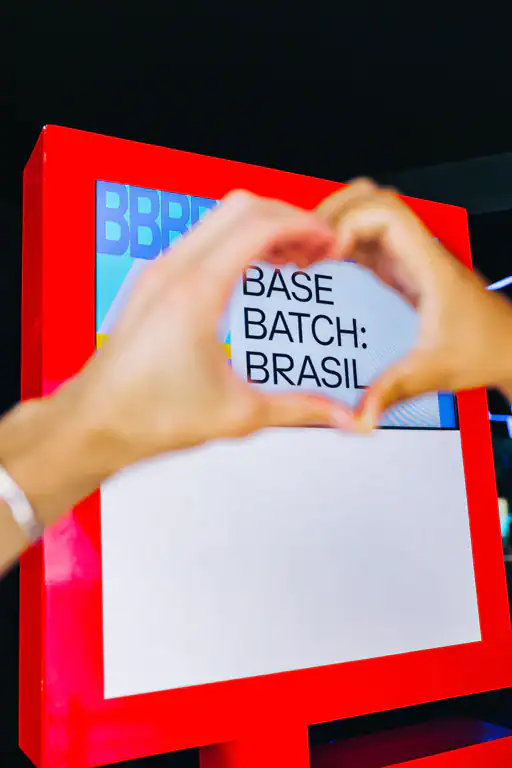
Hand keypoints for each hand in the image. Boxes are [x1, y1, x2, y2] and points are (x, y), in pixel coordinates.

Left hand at [69, 190, 353, 473]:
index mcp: (195, 293)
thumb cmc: (147, 415)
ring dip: (260, 227)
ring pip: (219, 218)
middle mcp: (173, 271)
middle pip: (241, 206)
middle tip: (317, 246)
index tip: (330, 239)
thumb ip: (300, 409)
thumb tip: (342, 415)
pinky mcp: (154, 282)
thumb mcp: (238, 414)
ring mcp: (159, 272)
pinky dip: (236, 240)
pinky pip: (202, 238)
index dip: (304, 225)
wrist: (95, 421)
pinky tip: (254, 270)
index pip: (259, 225)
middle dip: (287, 217)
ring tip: (293, 258)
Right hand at [317, 179, 511, 427]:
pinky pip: (369, 240)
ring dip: (336, 223)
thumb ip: (394, 391)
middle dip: (333, 212)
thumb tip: (359, 414)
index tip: (329, 254)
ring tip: (311, 251)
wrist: (510, 349)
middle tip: (308, 245)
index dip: (350, 222)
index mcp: (429, 265)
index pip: (387, 212)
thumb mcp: (436, 372)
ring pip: (370, 212)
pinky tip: (326, 263)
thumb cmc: (487, 350)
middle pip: (373, 197)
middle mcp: (419, 253)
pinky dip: (343, 243)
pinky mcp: (405, 270)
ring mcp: (411, 258)